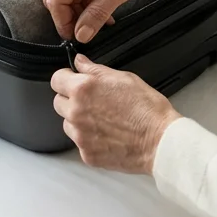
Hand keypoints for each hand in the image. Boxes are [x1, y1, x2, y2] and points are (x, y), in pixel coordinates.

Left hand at [51, 55, 181, 173]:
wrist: (160, 141)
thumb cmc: (147, 109)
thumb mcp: (124, 78)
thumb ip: (96, 70)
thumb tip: (80, 62)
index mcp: (83, 89)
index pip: (56, 79)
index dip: (66, 78)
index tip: (73, 80)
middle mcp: (76, 112)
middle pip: (58, 102)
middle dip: (71, 99)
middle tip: (92, 101)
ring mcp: (80, 135)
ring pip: (68, 123)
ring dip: (78, 120)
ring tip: (103, 120)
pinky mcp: (86, 154)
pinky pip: (80, 142)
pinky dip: (89, 139)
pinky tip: (108, 135)